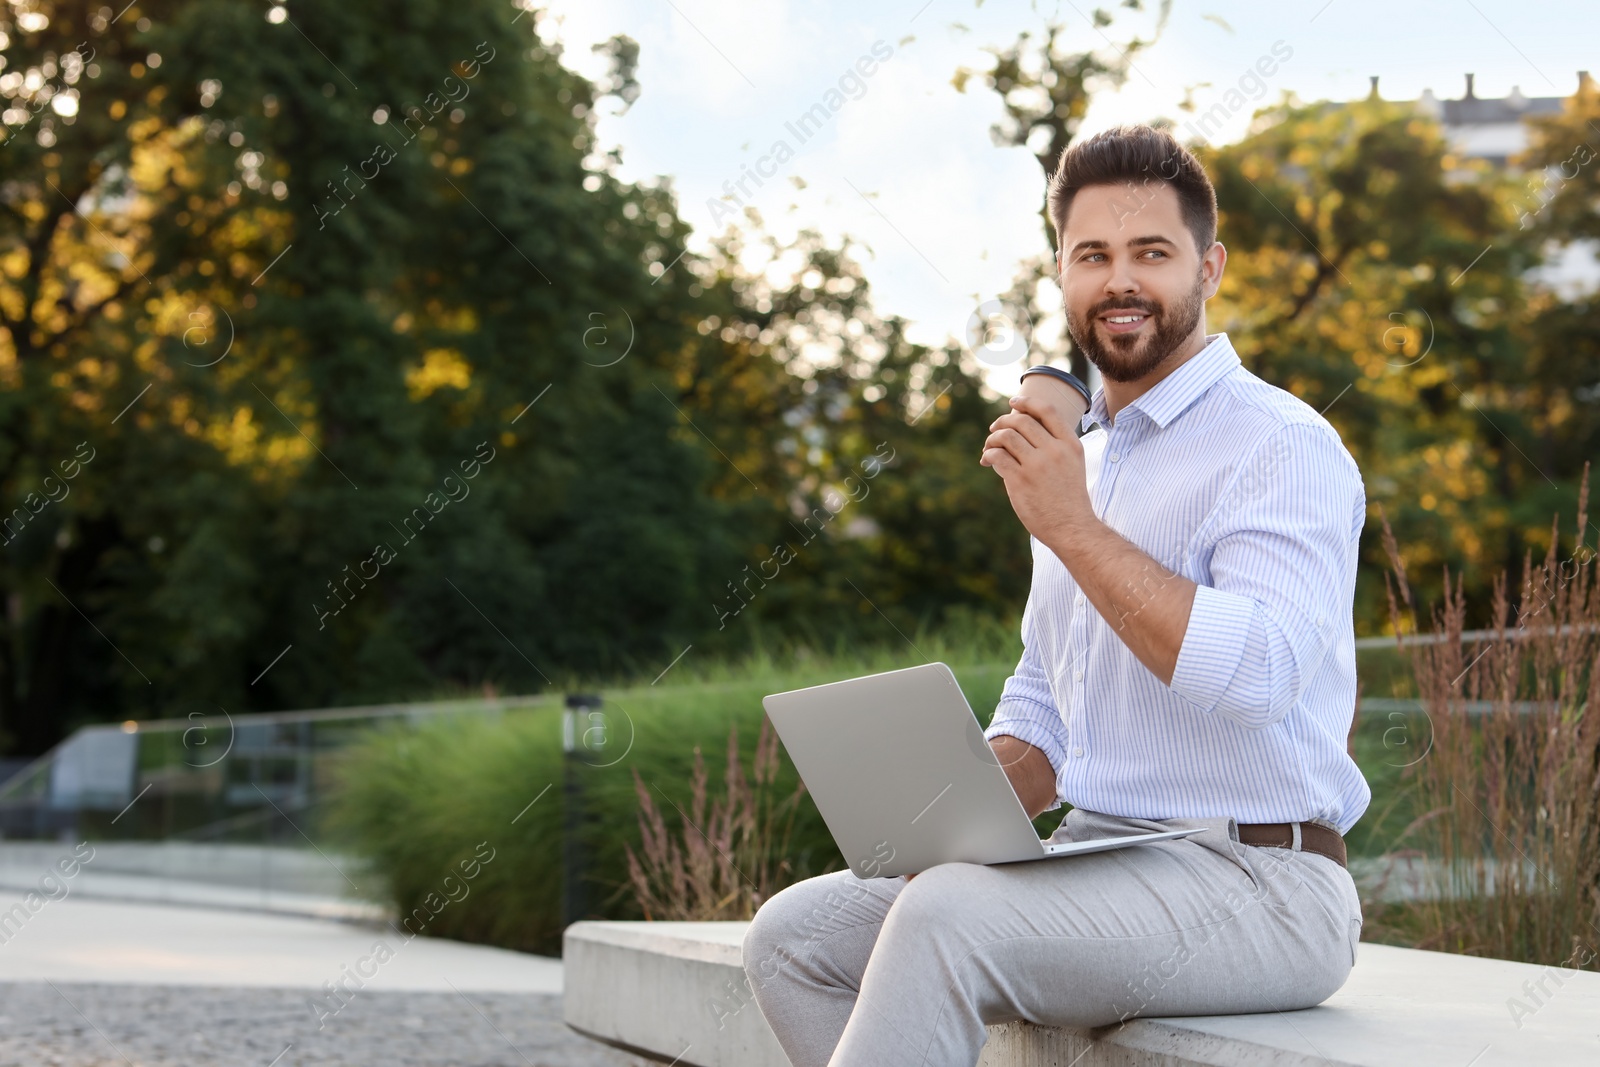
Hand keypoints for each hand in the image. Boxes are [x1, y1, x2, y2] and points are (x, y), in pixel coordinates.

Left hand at [979, 394, 1094, 547]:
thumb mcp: (1073, 466)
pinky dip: (988, 455)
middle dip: (1003, 421)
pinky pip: (997, 456)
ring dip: (992, 439)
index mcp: (1070, 445)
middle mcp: (1054, 451)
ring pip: (1006, 436)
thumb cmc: (1069, 499)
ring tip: (988, 447)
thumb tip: (1023, 432)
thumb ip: (1055, 447)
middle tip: (994, 430)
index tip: (1013, 402)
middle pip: (1021, 421)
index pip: (1047, 410)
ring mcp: (1037, 465)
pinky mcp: (1020, 480)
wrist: (1072, 527)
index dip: (1027, 402)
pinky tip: (987, 461)